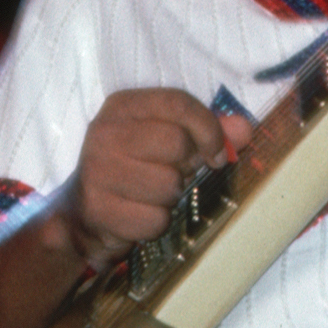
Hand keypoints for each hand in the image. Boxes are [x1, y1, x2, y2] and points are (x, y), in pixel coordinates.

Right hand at [63, 87, 253, 265]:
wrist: (84, 214)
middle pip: (175, 143)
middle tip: (171, 174)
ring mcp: (97, 171)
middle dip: (184, 166)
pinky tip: (138, 214)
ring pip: (168, 185)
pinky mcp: (97, 208)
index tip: (217, 153)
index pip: (178, 104)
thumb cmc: (135, 169)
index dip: (208, 129)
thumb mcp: (168, 140)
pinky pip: (155, 219)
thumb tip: (244, 129)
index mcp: (123, 106)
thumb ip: (208, 130)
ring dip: (170, 198)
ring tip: (150, 195)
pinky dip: (155, 224)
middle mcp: (105, 132)